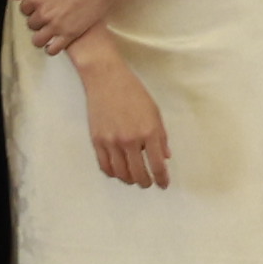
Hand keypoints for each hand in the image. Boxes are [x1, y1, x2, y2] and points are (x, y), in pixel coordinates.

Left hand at [12, 0, 139, 52]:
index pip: (24, 10)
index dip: (32, 8)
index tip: (42, 5)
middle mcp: (43, 12)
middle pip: (31, 24)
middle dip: (38, 21)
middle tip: (50, 15)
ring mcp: (56, 25)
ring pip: (38, 40)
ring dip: (41, 37)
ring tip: (51, 31)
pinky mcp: (70, 34)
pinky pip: (53, 49)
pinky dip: (52, 48)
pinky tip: (57, 41)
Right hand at [74, 39, 172, 189]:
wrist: (106, 79)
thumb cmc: (133, 92)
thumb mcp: (154, 112)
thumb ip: (161, 136)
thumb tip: (165, 156)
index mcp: (149, 132)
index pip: (157, 165)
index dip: (162, 179)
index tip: (163, 184)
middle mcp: (130, 140)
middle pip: (139, 174)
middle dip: (146, 182)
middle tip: (149, 183)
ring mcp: (112, 142)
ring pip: (121, 173)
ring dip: (130, 180)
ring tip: (134, 178)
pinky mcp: (97, 140)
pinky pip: (105, 166)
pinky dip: (113, 173)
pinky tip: (119, 172)